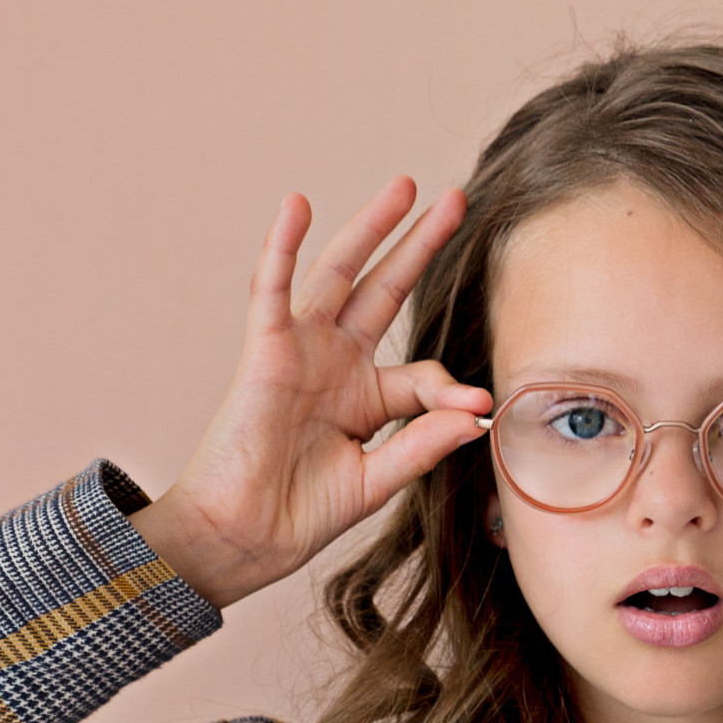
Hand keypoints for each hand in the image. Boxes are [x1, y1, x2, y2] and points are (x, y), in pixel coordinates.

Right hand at [130, 179, 490, 608]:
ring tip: (403, 186)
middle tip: (456, 201)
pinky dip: (282, 248)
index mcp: (366, 398)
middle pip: (385, 291)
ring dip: (370, 229)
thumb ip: (423, 444)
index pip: (421, 375)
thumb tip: (478, 411)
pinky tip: (297, 207)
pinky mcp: (264, 351)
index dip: (451, 390)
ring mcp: (301, 352)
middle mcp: (336, 364)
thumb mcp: (377, 480)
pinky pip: (270, 290)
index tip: (478, 406)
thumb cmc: (302, 514)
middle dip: (419, 246)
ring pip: (339, 275)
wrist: (244, 535)